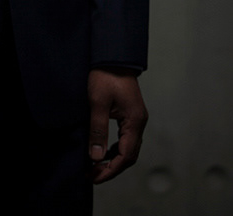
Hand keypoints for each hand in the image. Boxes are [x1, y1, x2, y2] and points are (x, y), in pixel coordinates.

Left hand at [87, 67, 147, 183]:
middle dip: (111, 168)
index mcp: (134, 121)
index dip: (110, 170)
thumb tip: (96, 157)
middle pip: (129, 155)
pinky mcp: (130, 114)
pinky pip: (125, 138)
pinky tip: (103, 150)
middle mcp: (139, 122)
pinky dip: (115, 148)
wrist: (112, 56)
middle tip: (93, 175)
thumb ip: (98, 130)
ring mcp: (136, 118)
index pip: (125, 155)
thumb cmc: (105, 75)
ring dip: (113, 159)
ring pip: (128, 148)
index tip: (94, 176)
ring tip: (95, 166)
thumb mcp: (97, 102)